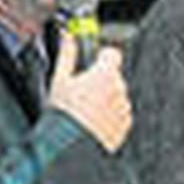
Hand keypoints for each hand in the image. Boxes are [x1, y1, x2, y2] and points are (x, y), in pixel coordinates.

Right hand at [48, 33, 131, 151]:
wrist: (71, 147)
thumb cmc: (63, 116)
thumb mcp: (59, 80)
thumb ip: (67, 55)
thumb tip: (68, 37)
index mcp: (104, 74)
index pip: (113, 53)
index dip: (102, 56)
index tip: (92, 61)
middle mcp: (119, 90)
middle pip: (114, 76)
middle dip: (101, 79)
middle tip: (82, 91)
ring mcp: (123, 109)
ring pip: (117, 96)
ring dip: (106, 98)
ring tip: (85, 110)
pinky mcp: (124, 126)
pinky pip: (120, 114)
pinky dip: (109, 116)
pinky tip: (93, 122)